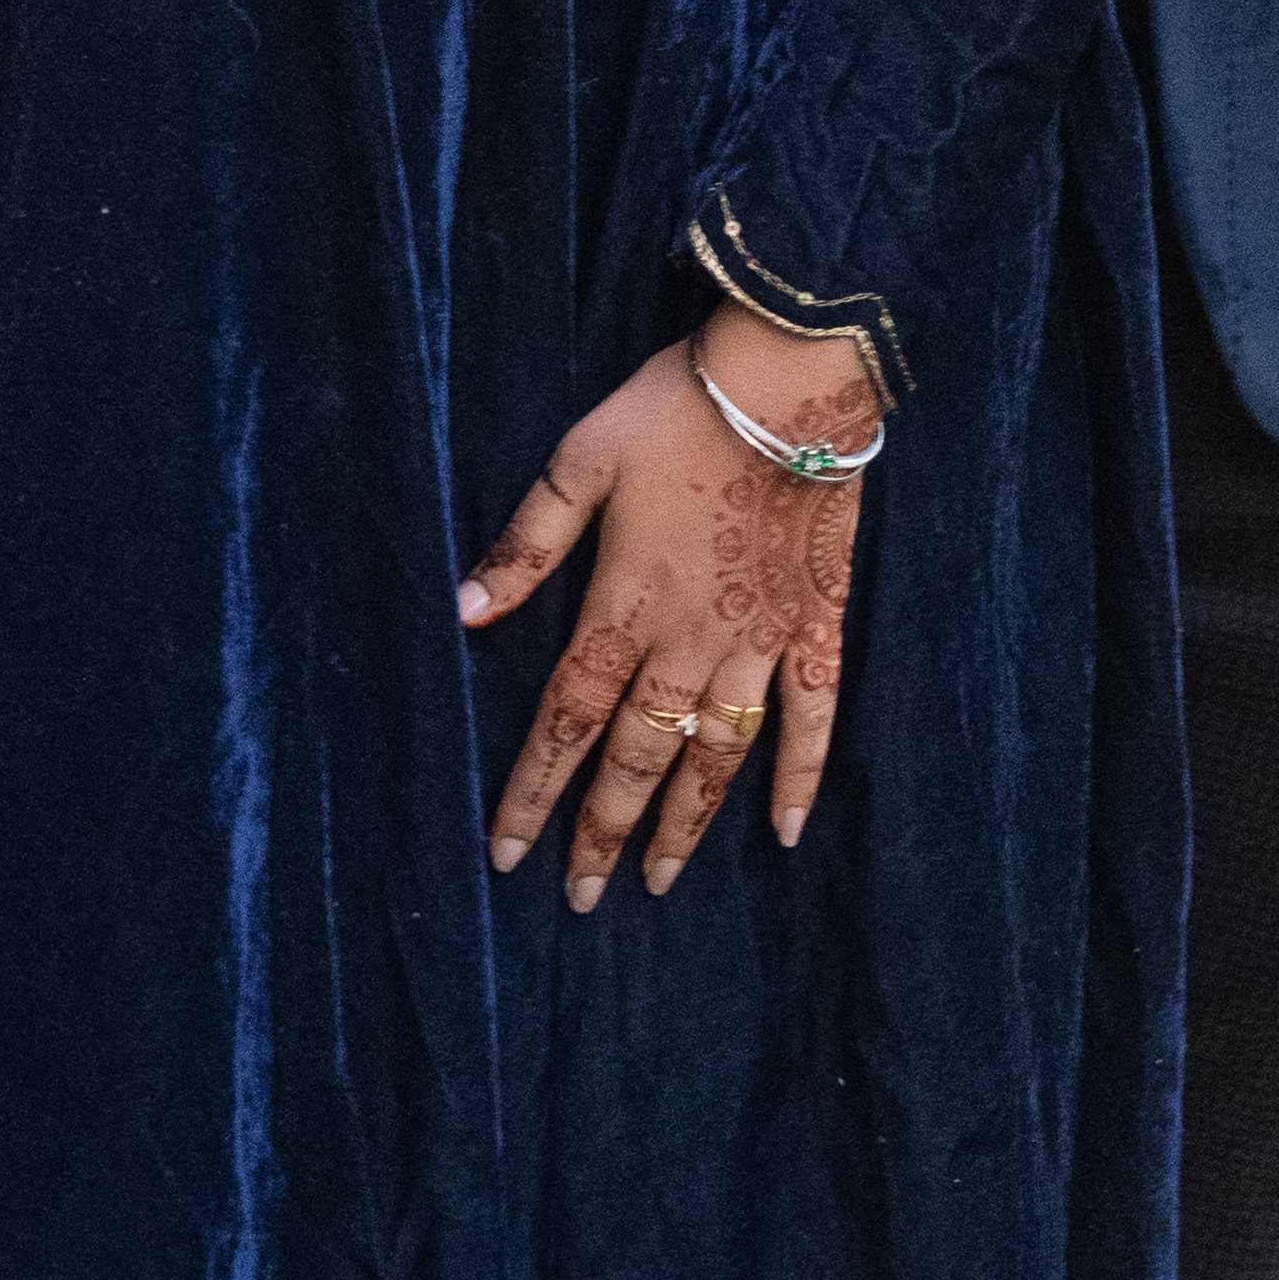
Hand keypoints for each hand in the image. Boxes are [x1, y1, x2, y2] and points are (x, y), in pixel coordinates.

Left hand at [461, 310, 877, 905]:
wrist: (791, 383)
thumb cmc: (677, 410)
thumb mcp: (581, 461)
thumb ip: (526, 544)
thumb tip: (464, 612)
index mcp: (624, 607)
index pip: (567, 720)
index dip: (534, 791)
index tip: (506, 852)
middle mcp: (689, 643)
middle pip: (636, 756)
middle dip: (601, 831)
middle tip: (579, 896)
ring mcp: (758, 642)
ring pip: (715, 755)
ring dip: (684, 823)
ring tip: (656, 881)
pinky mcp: (814, 626)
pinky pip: (810, 718)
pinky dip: (798, 777)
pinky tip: (784, 831)